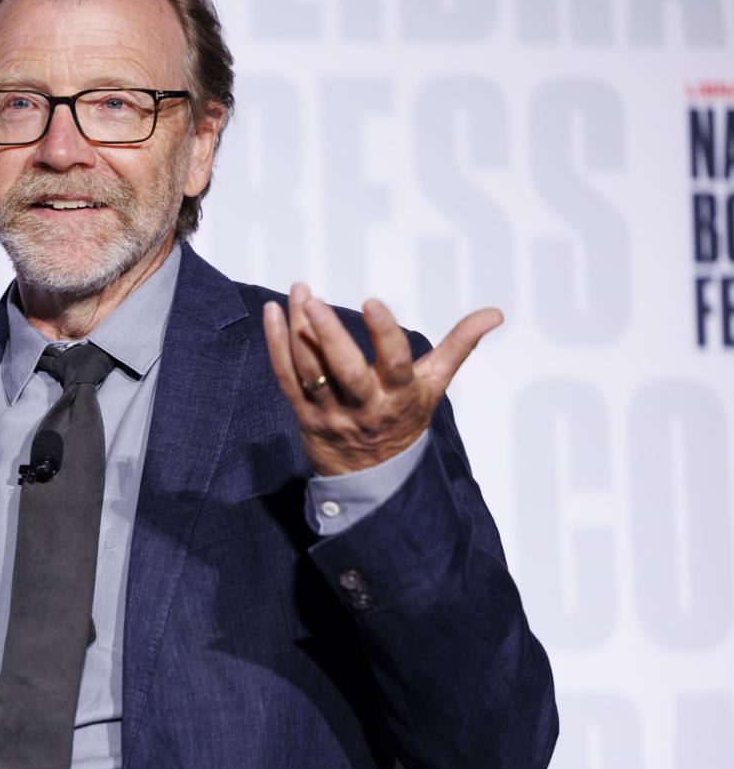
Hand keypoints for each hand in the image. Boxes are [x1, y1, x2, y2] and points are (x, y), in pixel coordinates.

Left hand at [261, 283, 501, 475]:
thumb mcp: (434, 384)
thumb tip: (496, 313)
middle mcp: (365, 406)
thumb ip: (459, 345)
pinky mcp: (304, 414)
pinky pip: (286, 379)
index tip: (372, 302)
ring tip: (298, 293)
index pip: (394, 363)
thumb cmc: (404, 417)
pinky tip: (273, 313)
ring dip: (298, 332)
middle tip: (313, 301)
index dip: (383, 333)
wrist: (371, 475)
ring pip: (311, 371)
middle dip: (328, 335)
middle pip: (345, 371)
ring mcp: (331, 412)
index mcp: (400, 396)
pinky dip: (277, 346)